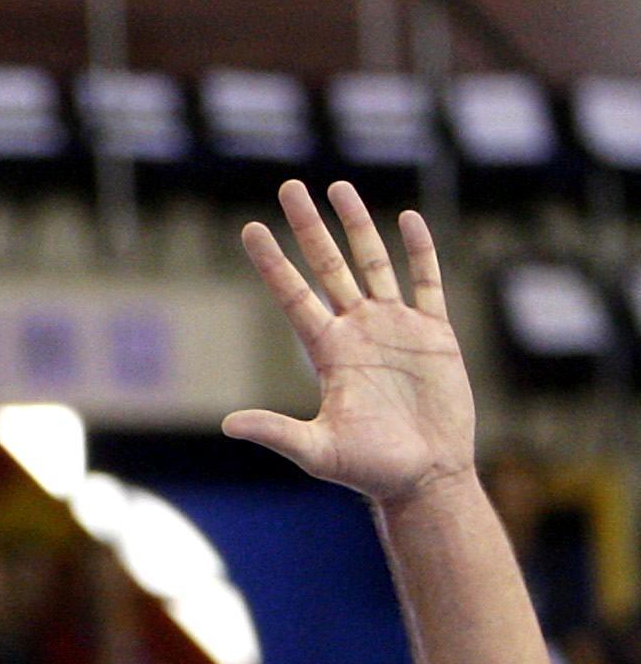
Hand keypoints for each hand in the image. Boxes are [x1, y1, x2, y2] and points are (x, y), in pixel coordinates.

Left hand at [233, 180, 476, 505]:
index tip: (251, 228)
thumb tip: (229, 426)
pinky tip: (407, 218)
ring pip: (373, 263)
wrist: (425, 476)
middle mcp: (356, 331)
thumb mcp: (318, 451)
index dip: (272, 262)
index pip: (293, 294)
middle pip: (328, 266)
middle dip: (310, 226)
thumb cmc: (370, 469)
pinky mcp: (434, 334)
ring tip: (338, 187)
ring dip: (358, 226)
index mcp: (327, 352)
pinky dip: (419, 251)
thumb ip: (276, 432)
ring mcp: (395, 328)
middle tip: (289, 187)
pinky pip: (426, 282)